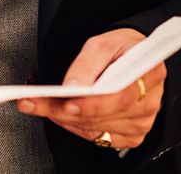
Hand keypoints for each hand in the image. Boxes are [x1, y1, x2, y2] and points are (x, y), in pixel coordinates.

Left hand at [18, 29, 165, 149]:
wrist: (134, 57)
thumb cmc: (120, 47)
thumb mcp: (102, 43)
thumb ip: (87, 63)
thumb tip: (71, 87)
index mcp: (148, 75)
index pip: (118, 97)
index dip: (91, 104)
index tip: (66, 102)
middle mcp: (147, 103)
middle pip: (101, 116)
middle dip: (62, 110)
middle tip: (32, 102)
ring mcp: (140, 123)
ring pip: (95, 128)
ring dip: (62, 118)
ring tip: (37, 103)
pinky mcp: (131, 135)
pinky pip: (97, 137)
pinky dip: (73, 126)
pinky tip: (58, 113)